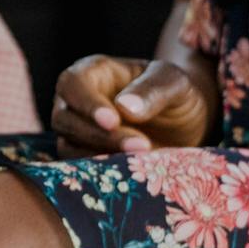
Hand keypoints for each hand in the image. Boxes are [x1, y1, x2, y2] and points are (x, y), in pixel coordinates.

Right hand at [49, 55, 215, 157]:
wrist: (183, 125)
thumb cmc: (174, 93)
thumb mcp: (174, 82)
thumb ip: (153, 90)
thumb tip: (125, 108)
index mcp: (94, 72)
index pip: (73, 83)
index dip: (87, 103)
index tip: (113, 121)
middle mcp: (77, 101)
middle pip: (65, 119)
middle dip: (100, 136)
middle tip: (139, 146)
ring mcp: (77, 131)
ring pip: (68, 146)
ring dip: (100, 157)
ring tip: (140, 162)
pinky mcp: (84, 158)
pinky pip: (79, 169)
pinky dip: (101, 173)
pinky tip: (129, 175)